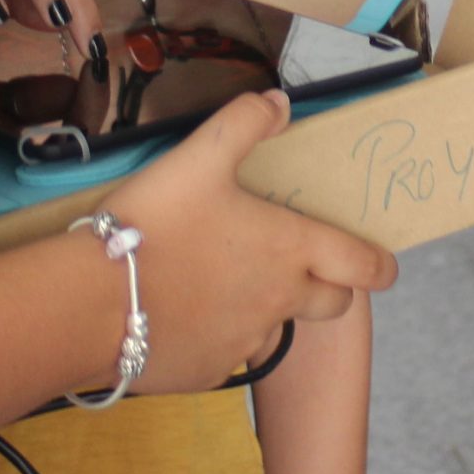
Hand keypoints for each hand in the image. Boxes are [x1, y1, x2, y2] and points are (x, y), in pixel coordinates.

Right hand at [112, 91, 395, 394]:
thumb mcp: (199, 157)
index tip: (384, 267)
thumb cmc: (153, 224)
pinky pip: (226, 352)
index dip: (378, 265)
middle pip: (333, 304)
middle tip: (303, 269)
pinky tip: (180, 312)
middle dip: (330, 288)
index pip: (361, 264)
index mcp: (289, 250)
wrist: (89, 303)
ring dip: (264, 309)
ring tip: (222, 284)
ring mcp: (245, 341)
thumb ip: (244, 123)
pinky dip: (214, 334)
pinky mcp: (207, 370)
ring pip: (276, 328)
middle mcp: (279, 301)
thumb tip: (279, 102)